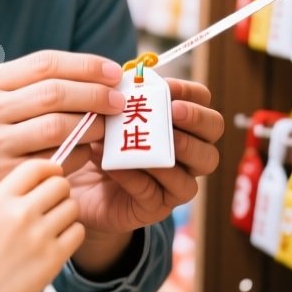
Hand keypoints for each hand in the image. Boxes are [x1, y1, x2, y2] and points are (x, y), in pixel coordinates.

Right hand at [0, 51, 125, 230]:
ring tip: (107, 127)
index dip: (86, 66)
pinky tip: (87, 152)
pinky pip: (57, 160)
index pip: (45, 63)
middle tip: (120, 102)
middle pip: (54, 93)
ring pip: (58, 127)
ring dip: (92, 126)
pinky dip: (80, 154)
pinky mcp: (5, 176)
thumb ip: (36, 85)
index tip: (114, 72)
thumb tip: (100, 74)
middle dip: (95, 94)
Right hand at [0, 160, 84, 291]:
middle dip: (60, 193)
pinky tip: (57, 243)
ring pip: (73, 207)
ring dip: (67, 215)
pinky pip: (78, 231)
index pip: (36, 167)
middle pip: (60, 184)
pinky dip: (72, 235)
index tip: (50, 179)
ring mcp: (38, 235)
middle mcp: (19, 213)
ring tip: (52, 228)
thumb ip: (13, 194)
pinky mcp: (54, 257)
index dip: (49, 170)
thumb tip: (49, 174)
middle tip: (52, 207)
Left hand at [65, 77, 223, 237]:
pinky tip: (117, 165)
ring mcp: (174, 185)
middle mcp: (187, 156)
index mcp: (182, 126)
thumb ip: (122, 101)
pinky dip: (136, 177)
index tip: (167, 88)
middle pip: (212, 137)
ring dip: (175, 152)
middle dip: (196, 121)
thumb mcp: (110, 118)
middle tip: (173, 112)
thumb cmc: (102, 144)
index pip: (204, 103)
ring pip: (194, 173)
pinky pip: (154, 193)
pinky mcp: (154, 208)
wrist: (79, 187)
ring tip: (152, 142)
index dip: (191, 94)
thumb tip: (125, 83)